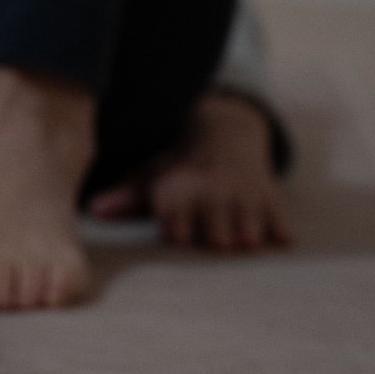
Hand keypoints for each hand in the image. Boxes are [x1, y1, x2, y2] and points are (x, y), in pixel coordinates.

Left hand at [86, 92, 293, 249]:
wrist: (227, 131)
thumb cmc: (181, 166)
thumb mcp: (153, 176)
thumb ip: (127, 197)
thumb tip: (94, 211)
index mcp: (180, 188)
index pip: (177, 231)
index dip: (178, 234)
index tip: (176, 232)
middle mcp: (212, 191)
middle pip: (216, 242)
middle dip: (214, 242)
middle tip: (211, 234)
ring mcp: (245, 196)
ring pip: (248, 238)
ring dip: (244, 241)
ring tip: (235, 233)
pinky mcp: (273, 198)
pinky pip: (280, 231)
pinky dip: (278, 235)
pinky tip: (268, 233)